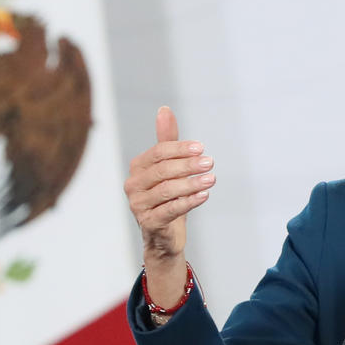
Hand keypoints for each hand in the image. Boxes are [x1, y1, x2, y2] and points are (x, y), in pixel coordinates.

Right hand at [123, 107, 212, 288]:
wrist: (165, 235)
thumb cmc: (168, 196)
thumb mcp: (169, 167)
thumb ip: (167, 140)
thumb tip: (164, 109)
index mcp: (138, 168)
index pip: (158, 153)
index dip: (180, 149)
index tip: (201, 148)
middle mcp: (133, 185)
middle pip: (162, 170)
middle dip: (188, 165)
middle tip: (210, 162)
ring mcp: (138, 205)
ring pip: (167, 190)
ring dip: (192, 183)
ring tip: (212, 178)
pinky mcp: (148, 223)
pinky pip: (170, 210)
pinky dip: (189, 201)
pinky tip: (204, 195)